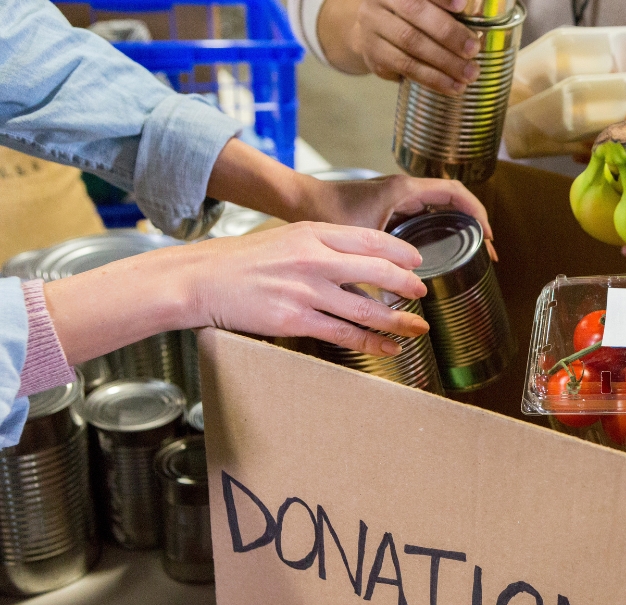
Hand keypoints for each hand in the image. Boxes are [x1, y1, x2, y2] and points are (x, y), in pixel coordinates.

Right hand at [45, 223, 430, 363]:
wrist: (200, 279)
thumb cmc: (241, 260)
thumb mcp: (285, 237)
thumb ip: (321, 244)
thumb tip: (357, 259)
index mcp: (312, 233)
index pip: (370, 240)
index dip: (400, 253)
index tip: (417, 263)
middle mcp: (314, 259)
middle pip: (377, 271)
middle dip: (407, 284)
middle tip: (423, 293)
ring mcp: (306, 291)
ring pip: (366, 308)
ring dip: (398, 320)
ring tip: (417, 327)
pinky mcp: (296, 320)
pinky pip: (344, 334)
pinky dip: (372, 343)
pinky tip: (388, 348)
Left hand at [205, 140, 494, 258]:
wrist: (298, 200)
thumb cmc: (325, 212)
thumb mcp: (359, 238)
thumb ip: (381, 259)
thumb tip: (404, 286)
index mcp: (404, 190)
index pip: (455, 193)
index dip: (477, 213)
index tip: (489, 236)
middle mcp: (405, 189)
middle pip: (454, 201)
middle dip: (475, 223)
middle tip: (488, 251)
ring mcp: (398, 197)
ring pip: (441, 207)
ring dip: (460, 226)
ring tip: (473, 252)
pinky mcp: (390, 207)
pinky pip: (426, 213)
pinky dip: (441, 228)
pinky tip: (443, 251)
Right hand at [321, 0, 480, 92]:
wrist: (372, 35)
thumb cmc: (409, 18)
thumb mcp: (423, 6)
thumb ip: (444, 11)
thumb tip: (477, 22)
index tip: (462, 5)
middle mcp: (380, 1)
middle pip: (414, 13)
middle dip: (448, 33)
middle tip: (473, 49)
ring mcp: (372, 28)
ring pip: (410, 43)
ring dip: (444, 62)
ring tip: (469, 74)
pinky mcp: (374, 55)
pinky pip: (405, 67)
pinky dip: (433, 78)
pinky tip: (452, 85)